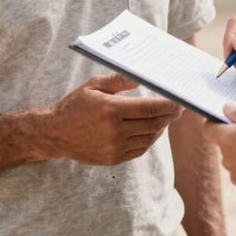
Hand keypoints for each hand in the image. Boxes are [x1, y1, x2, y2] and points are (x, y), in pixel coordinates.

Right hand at [43, 74, 182, 164]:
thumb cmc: (75, 105)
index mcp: (112, 110)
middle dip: (169, 116)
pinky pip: (139, 150)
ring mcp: (115, 147)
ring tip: (166, 118)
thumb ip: (119, 80)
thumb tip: (139, 77)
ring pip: (148, 138)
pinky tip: (151, 131)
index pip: (149, 108)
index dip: (168, 106)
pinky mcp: (113, 158)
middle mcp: (115, 131)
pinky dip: (149, 140)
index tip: (180, 102)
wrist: (55, 133)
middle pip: (153, 124)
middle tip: (178, 109)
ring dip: (160, 128)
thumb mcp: (94, 85)